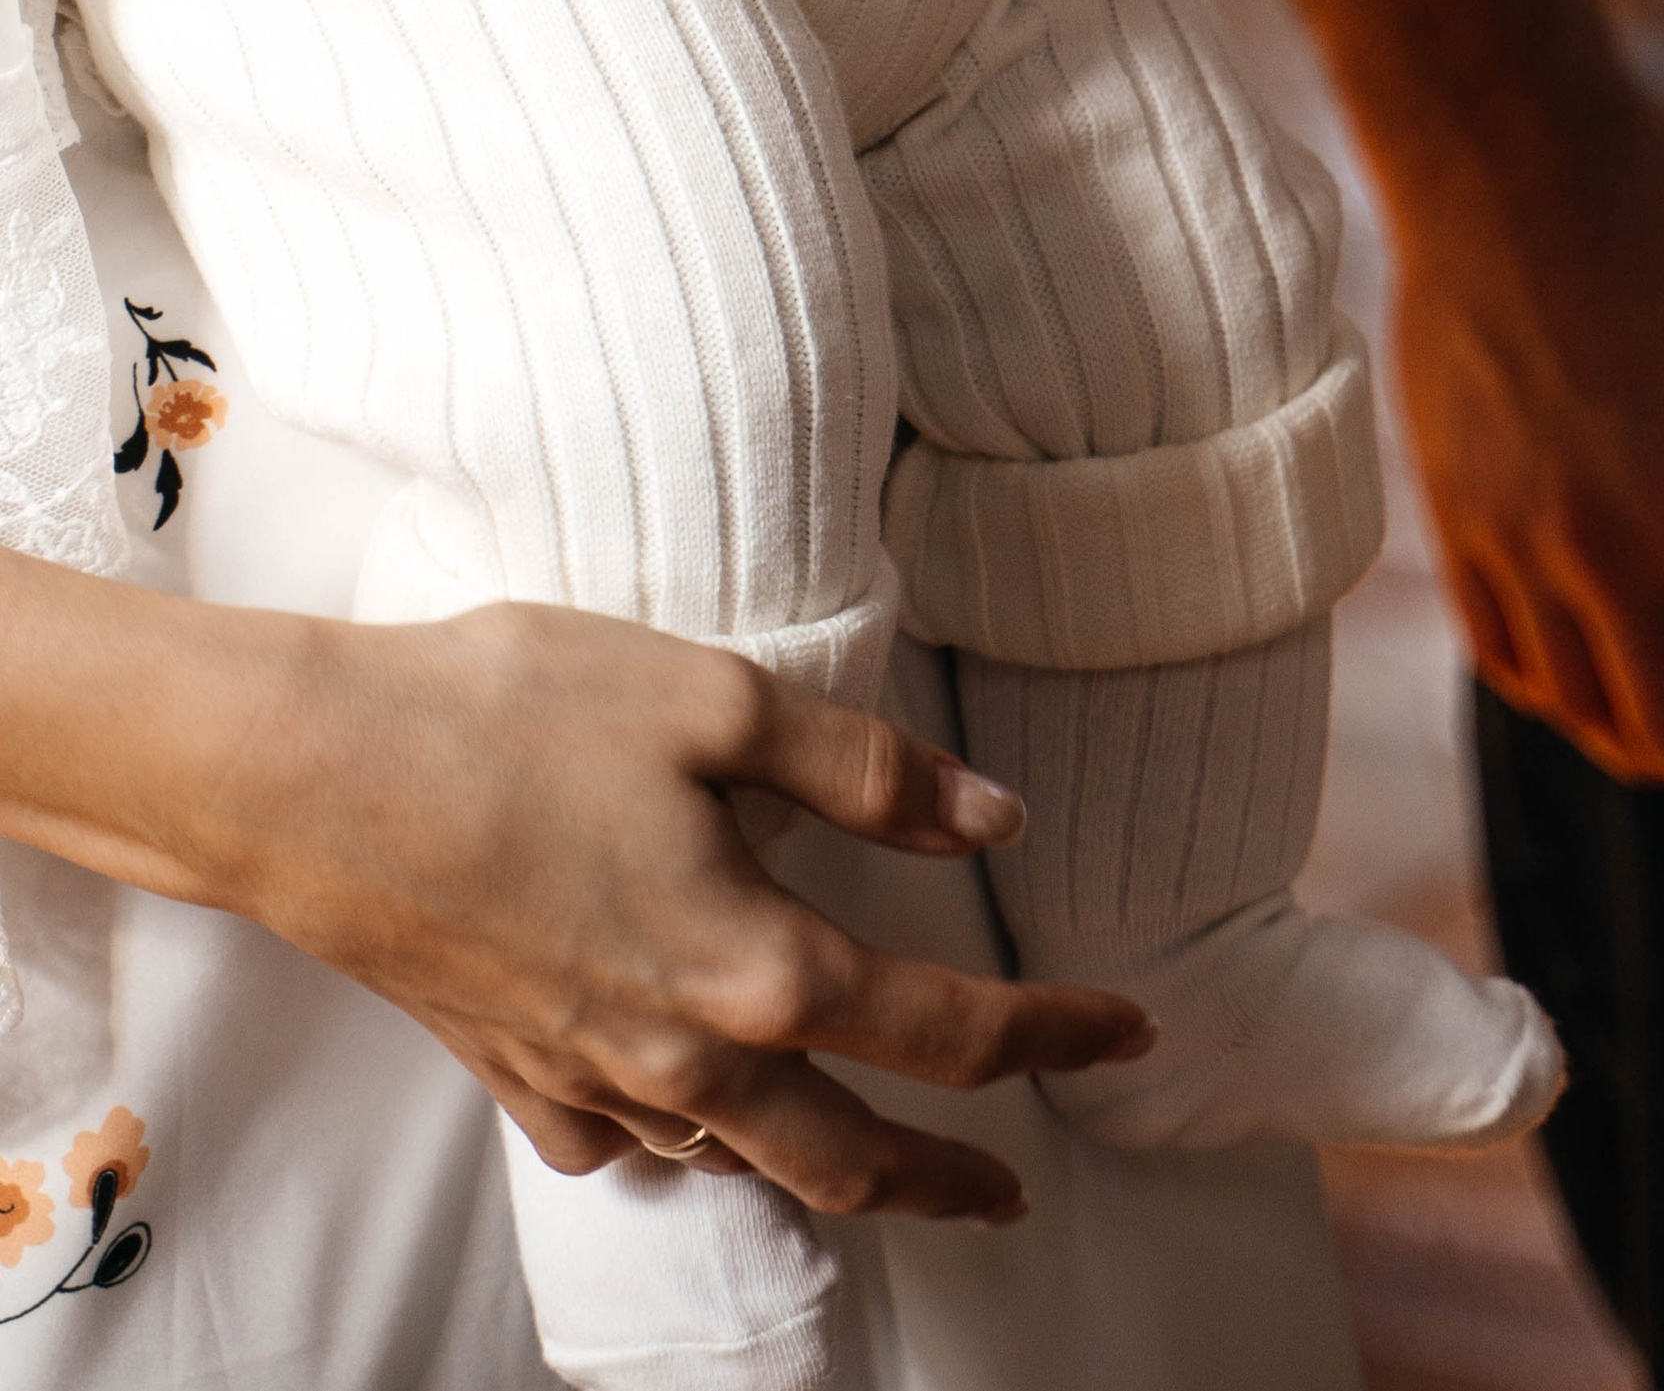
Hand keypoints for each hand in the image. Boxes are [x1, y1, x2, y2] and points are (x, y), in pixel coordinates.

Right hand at [0, 568, 1149, 1220]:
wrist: (306, 776)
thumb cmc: (512, 713)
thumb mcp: (718, 699)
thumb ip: (869, 769)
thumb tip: (995, 818)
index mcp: (759, 963)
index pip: (950, 1027)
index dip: (1056, 1031)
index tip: (1130, 1029)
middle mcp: (685, 1055)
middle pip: (851, 1154)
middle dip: (945, 1180)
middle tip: (1012, 1189)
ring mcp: (591, 1080)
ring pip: (738, 1161)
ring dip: (821, 1166)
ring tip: (870, 1150)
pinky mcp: (511, 1069)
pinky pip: (623, 1145)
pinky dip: (679, 1144)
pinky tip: (691, 1112)